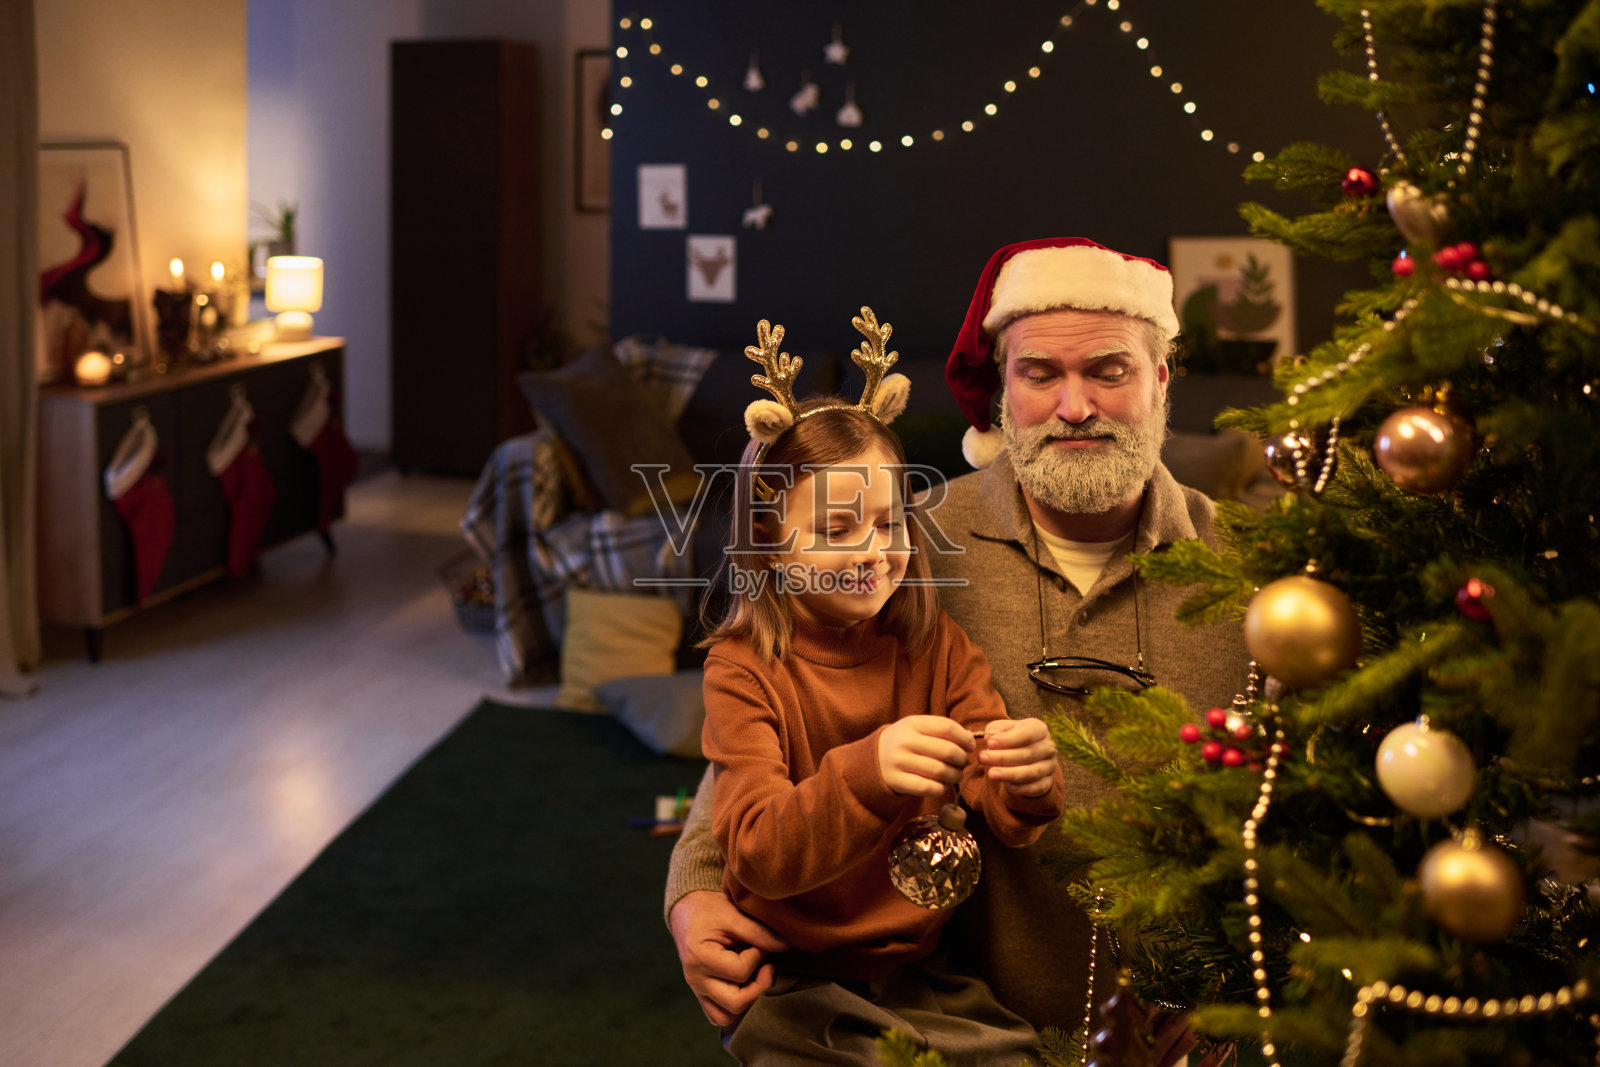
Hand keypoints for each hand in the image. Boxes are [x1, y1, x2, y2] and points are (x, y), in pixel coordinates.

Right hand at [668, 890, 789, 1026]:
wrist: (686, 912)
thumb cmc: (709, 910)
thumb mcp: (734, 914)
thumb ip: (760, 933)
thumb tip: (788, 946)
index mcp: (700, 959)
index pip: (740, 972)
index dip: (758, 956)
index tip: (759, 942)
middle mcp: (696, 980)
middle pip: (736, 1003)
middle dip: (759, 985)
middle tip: (766, 966)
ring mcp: (697, 990)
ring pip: (726, 1017)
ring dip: (747, 1001)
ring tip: (754, 977)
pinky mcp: (701, 995)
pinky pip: (718, 1016)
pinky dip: (734, 1008)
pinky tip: (743, 987)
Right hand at [878, 715, 973, 795]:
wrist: (874, 758)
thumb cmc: (906, 742)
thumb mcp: (918, 728)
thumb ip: (942, 730)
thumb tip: (969, 740)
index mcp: (912, 723)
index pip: (947, 727)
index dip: (964, 738)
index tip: (970, 746)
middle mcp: (904, 741)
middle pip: (947, 750)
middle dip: (962, 758)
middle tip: (962, 762)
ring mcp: (899, 762)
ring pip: (940, 771)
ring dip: (955, 775)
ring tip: (955, 774)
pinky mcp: (897, 781)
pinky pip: (929, 788)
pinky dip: (942, 788)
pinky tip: (942, 784)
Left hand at [977, 718, 1057, 797]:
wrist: (1027, 755)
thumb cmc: (1012, 738)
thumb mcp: (1004, 728)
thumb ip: (996, 729)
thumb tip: (990, 736)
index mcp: (1039, 729)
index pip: (1027, 734)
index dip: (1007, 739)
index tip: (988, 743)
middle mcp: (1048, 747)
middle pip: (1027, 754)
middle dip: (1002, 757)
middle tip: (982, 758)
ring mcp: (1049, 766)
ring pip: (1031, 772)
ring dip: (1010, 774)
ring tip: (991, 774)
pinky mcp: (1047, 782)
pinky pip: (1036, 787)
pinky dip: (1023, 788)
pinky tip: (1009, 787)